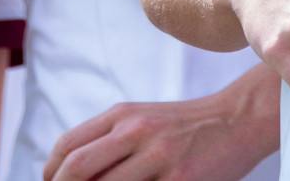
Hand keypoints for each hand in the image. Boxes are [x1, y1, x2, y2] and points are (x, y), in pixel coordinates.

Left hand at [43, 73, 277, 180]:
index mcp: (124, 115)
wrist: (240, 118)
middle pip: (77, 169)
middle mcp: (137, 131)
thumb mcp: (145, 120)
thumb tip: (68, 174)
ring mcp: (159, 157)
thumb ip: (109, 140)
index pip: (67, 146)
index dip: (49, 174)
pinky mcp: (180, 180)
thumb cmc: (186, 126)